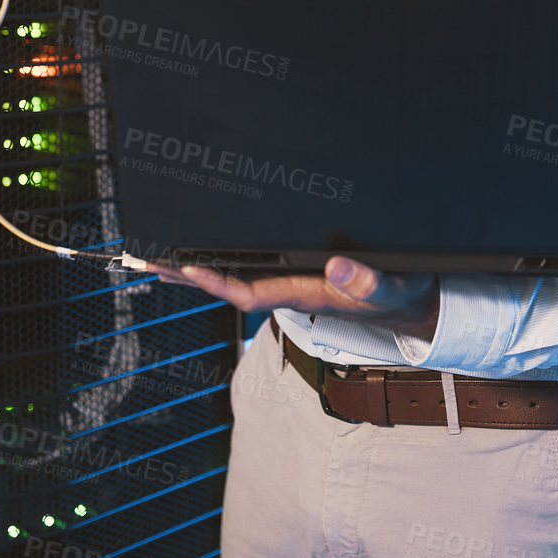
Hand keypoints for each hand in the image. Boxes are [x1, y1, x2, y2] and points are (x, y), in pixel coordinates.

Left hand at [151, 256, 440, 340]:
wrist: (411, 303)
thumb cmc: (398, 294)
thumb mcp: (391, 286)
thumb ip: (367, 280)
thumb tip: (337, 263)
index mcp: (306, 293)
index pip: (251, 291)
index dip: (217, 280)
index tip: (186, 266)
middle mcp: (291, 289)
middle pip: (229, 284)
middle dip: (188, 275)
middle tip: (147, 260)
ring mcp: (291, 283)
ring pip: (236, 277)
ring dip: (197, 269)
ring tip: (160, 258)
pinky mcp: (297, 274)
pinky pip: (251, 268)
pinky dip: (223, 260)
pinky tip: (205, 254)